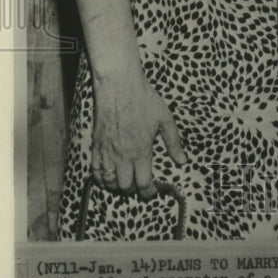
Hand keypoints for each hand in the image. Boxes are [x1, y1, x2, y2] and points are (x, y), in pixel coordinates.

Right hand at [91, 69, 186, 197]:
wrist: (119, 85)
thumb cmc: (143, 99)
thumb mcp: (165, 119)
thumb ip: (174, 142)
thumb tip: (182, 160)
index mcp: (141, 152)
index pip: (143, 184)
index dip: (149, 193)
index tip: (152, 192)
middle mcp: (123, 156)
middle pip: (125, 187)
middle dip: (134, 190)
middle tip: (140, 184)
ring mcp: (107, 152)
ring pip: (109, 182)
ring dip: (117, 186)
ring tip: (125, 182)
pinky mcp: (96, 145)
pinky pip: (95, 171)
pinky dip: (101, 178)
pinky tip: (107, 176)